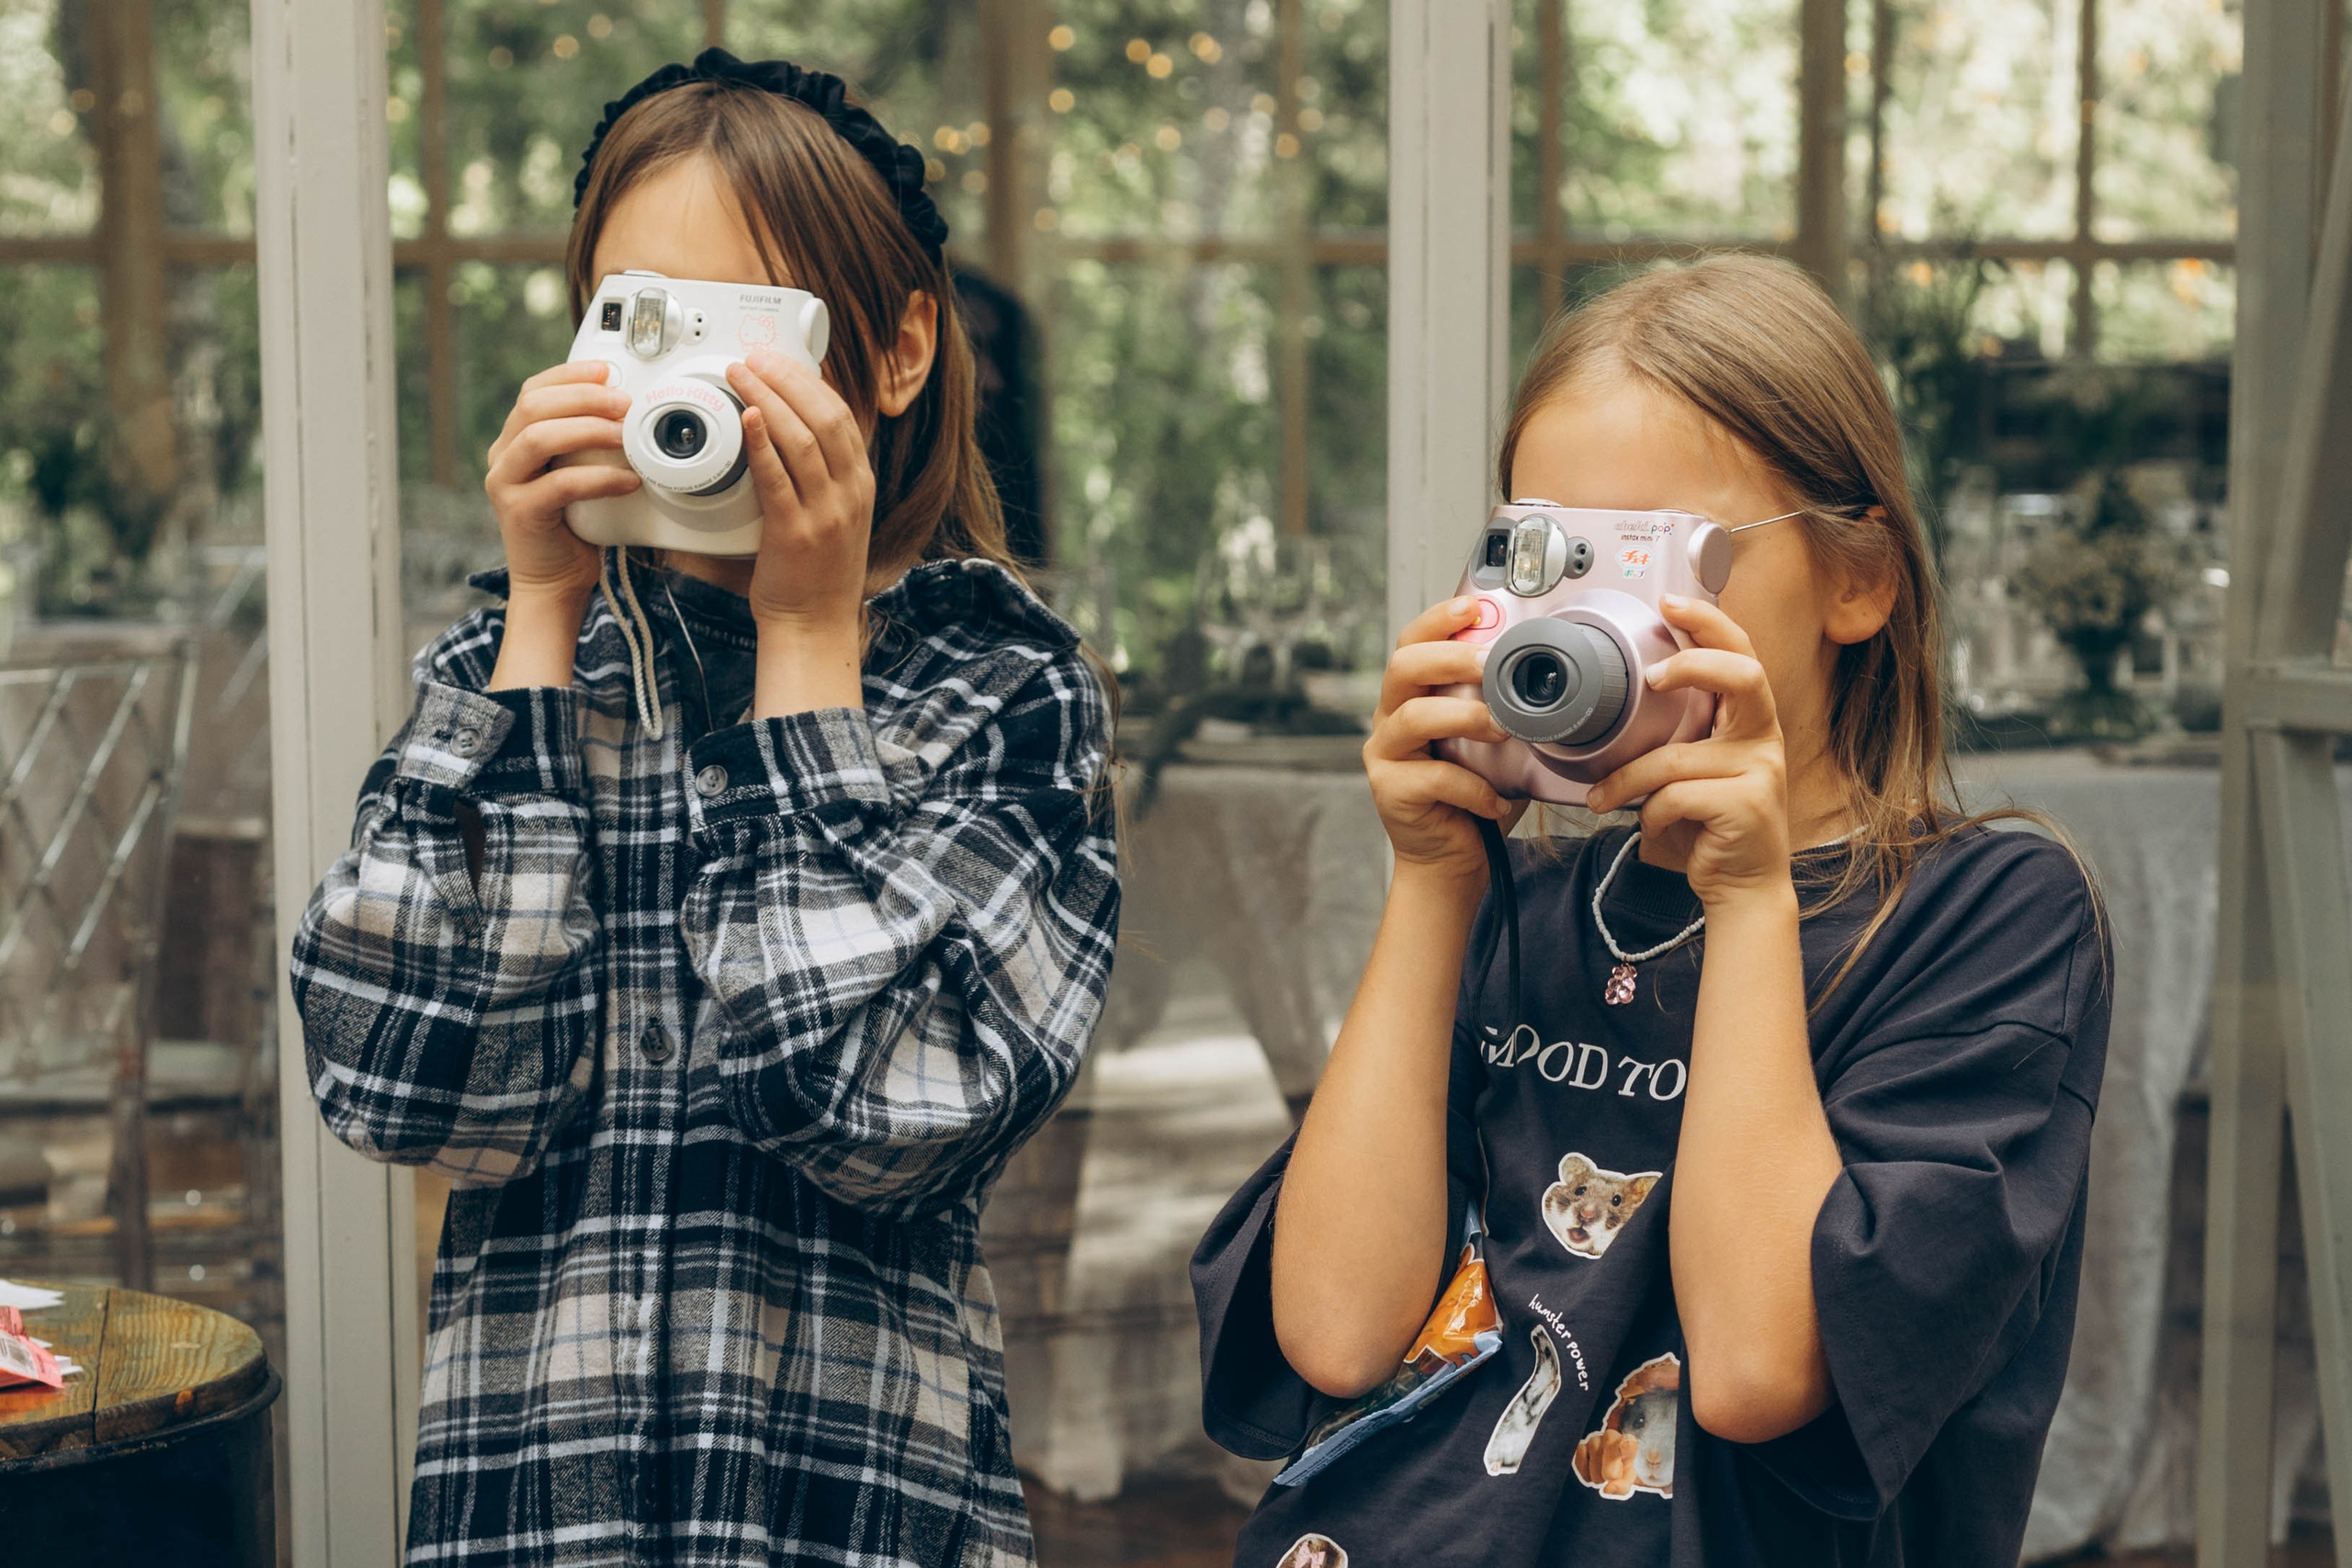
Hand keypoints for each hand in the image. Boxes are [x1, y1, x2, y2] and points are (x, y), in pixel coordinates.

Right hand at [484, 360, 639, 601]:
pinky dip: (599, 479)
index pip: (533, 391)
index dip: (568, 375)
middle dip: (584, 398)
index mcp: (514, 441)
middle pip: (534, 406)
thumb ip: (586, 444)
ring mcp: (505, 484)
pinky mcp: (520, 512)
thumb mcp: (578, 473)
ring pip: (539, 437)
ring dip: (588, 430)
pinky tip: (628, 481)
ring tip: (625, 436)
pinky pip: (560, 484)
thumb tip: (627, 410)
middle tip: (624, 403)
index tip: (606, 371)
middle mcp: (502, 457)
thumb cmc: (573, 527)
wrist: (554, 581)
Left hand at [727, 347, 873, 637]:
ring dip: (769, 399)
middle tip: (754, 357)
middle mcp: (849, 494)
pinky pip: (778, 479)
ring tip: (741, 376)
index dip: (809, 382)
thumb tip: (786, 430)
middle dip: (787, 379)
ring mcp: (826, 514)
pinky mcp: (796, 533)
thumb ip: (820, 475)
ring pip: (803, 440)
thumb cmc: (816, 572)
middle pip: (825, 418)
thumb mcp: (834, 514)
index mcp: (859, 484)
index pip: (842, 416)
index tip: (780, 360)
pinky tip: (748, 419)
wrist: (815, 624)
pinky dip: (762, 444)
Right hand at [1363, 598, 1512, 882]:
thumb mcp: (1494, 745)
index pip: (1414, 643)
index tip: (1474, 607)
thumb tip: (1550, 674)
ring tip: (1502, 730)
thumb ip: (1504, 709)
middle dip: (1449, 658)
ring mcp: (1385, 755)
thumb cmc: (1474, 797)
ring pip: (1413, 717)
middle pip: (1402, 667)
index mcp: (1413, 697)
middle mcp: (1390, 719)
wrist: (1452, 860)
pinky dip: (1472, 786)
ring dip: (1465, 717)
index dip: (1438, 620)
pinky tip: (1494, 798)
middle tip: (1490, 664)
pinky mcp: (1390, 791)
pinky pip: (1432, 777)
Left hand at [1583, 594, 1790, 907]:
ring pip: (1675, 758)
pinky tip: (1654, 827)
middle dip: (1694, 664)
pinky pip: (1674, 797)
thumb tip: (1623, 696)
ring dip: (1626, 781)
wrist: (1742, 885)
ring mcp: (1760, 771)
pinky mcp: (1746, 806)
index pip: (1741, 653)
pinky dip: (1650, 814)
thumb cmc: (1709, 822)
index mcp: (1749, 720)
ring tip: (1601, 798)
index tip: (1670, 602)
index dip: (1709, 623)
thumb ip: (1680, 732)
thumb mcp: (1696, 767)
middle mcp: (1763, 738)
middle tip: (1651, 677)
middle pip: (1743, 676)